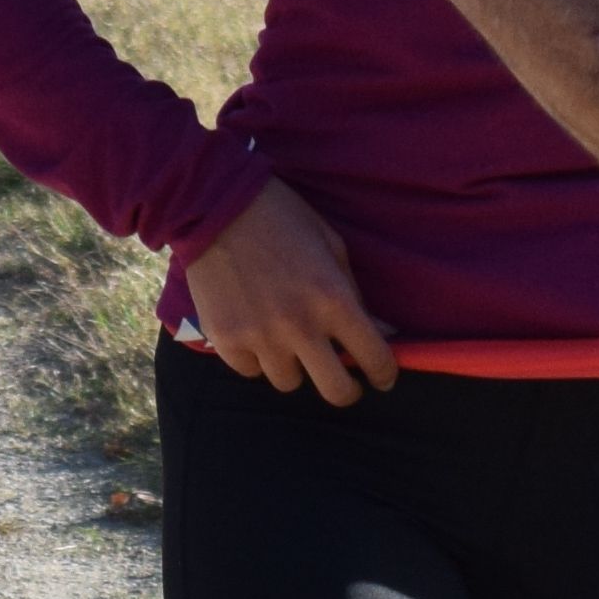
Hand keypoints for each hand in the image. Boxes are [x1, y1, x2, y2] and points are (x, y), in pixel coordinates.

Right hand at [181, 173, 396, 401]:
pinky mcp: (225, 341)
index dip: (384, 375)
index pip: (374, 359)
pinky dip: (256, 357)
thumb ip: (355, 292)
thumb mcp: (331, 245)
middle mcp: (299, 326)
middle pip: (336, 392)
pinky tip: (253, 330)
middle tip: (342, 380)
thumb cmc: (282, 218)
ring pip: (289, 383)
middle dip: (346, 391)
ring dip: (294, 366)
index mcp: (334, 299)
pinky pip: (251, 370)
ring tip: (285, 339)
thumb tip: (382, 331)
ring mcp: (260, 337)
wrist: (215, 207)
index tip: (381, 377)